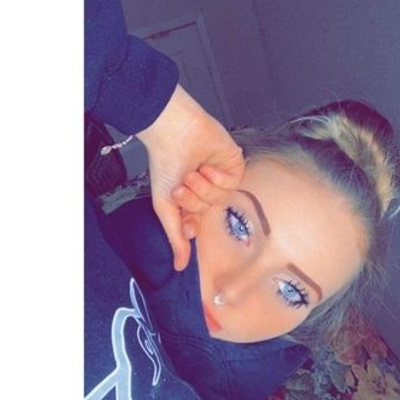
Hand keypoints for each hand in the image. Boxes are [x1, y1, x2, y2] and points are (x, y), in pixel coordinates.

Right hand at [136, 85, 244, 270]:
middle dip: (194, 199)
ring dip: (204, 187)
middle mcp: (206, 190)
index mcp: (190, 198)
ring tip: (193, 172)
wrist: (175, 133)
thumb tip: (180, 267)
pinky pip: (232, 184)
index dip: (191, 223)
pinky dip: (218, 177)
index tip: (184, 215)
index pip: (196, 224)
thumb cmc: (165, 164)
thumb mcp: (165, 205)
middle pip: (208, 211)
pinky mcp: (234, 166)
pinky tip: (208, 165)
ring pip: (220, 199)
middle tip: (182, 184)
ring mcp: (221, 178)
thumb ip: (176, 237)